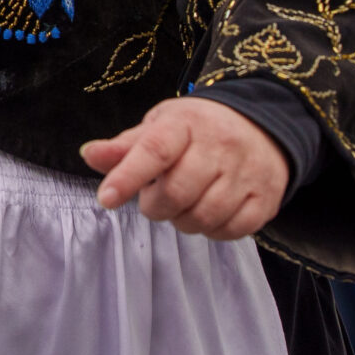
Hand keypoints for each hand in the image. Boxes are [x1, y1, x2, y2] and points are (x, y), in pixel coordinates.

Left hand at [80, 97, 288, 240]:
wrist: (263, 126)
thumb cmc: (199, 130)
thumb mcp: (161, 126)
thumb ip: (125, 146)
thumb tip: (89, 154)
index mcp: (186, 123)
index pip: (155, 149)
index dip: (128, 176)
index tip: (107, 198)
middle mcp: (220, 145)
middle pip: (177, 193)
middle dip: (156, 205)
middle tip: (157, 197)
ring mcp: (246, 173)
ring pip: (202, 217)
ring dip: (183, 220)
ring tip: (184, 203)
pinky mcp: (265, 199)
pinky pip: (230, 231)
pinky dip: (212, 230)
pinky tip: (209, 212)